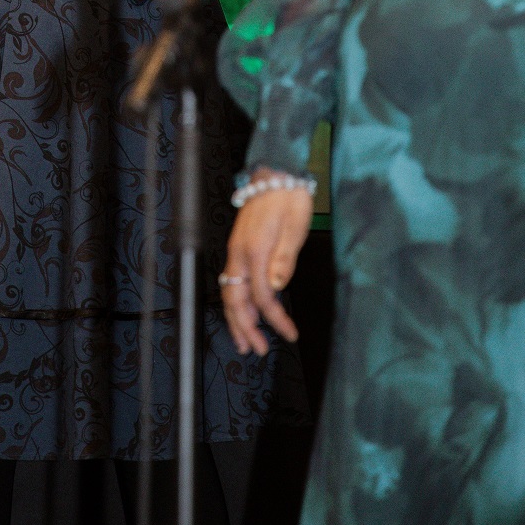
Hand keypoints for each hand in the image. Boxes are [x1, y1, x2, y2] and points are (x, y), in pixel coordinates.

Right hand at [220, 183, 312, 356]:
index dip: (275, 319)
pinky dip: (237, 301)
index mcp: (255, 249)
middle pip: (236, 298)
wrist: (275, 173)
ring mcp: (237, 250)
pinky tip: (245, 312)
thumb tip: (278, 287)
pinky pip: (233, 281)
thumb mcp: (295, 226)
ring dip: (236, 318)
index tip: (289, 334)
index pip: (262, 294)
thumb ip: (285, 259)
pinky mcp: (239, 247)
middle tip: (256, 350)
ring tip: (244, 341)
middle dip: (244, 327)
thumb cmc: (288, 198)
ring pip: (230, 292)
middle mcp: (240, 252)